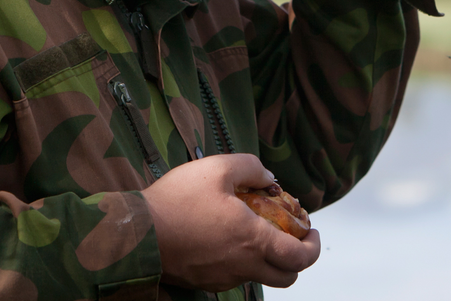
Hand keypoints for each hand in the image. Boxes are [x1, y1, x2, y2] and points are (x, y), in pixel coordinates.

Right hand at [141, 154, 320, 291]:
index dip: (313, 247)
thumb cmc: (177, 201)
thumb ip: (251, 168)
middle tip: (293, 233)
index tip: (312, 231)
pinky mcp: (206, 282)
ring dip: (270, 259)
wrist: (137, 233)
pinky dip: (246, 261)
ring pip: (261, 278)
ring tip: (261, 230)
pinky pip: (237, 277)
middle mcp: (242, 266)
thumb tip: (270, 180)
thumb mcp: (218, 168)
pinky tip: (233, 236)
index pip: (298, 258)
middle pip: (286, 277)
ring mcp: (223, 278)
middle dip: (297, 257)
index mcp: (251, 240)